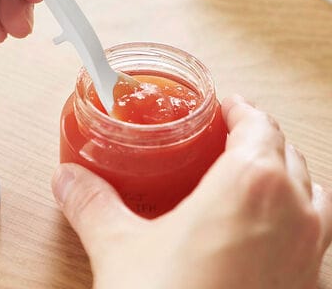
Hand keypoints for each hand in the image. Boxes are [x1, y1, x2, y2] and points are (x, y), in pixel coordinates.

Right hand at [52, 95, 331, 288]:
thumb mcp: (119, 247)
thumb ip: (91, 203)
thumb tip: (67, 178)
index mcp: (251, 185)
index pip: (258, 123)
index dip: (240, 107)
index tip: (223, 103)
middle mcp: (294, 213)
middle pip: (285, 150)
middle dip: (257, 134)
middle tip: (225, 132)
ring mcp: (310, 254)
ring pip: (310, 188)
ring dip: (283, 170)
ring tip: (249, 170)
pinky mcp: (308, 288)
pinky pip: (316, 232)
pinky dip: (297, 212)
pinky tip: (263, 228)